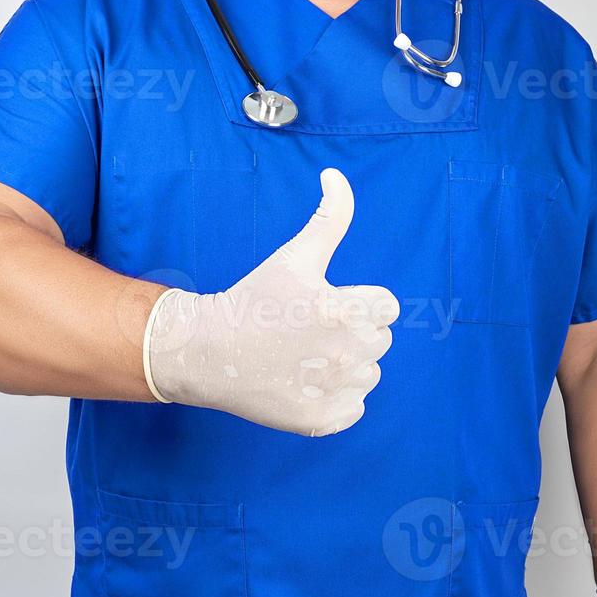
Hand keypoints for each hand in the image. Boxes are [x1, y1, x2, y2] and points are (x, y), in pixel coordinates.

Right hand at [143, 167, 397, 436]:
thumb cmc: (253, 299)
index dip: (357, 303)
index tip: (324, 305)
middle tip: (308, 331)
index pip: (387, 307)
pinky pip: (355, 407)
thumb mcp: (295, 256)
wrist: (209, 352)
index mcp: (347, 310)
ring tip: (304, 357)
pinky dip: (335, 400)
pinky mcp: (325, 421)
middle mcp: (348, 352)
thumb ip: (329, 217)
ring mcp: (337, 390)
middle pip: (379, 340)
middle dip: (351, 333)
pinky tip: (303, 384)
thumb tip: (336, 175)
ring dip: (345, 366)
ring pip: (369, 374)